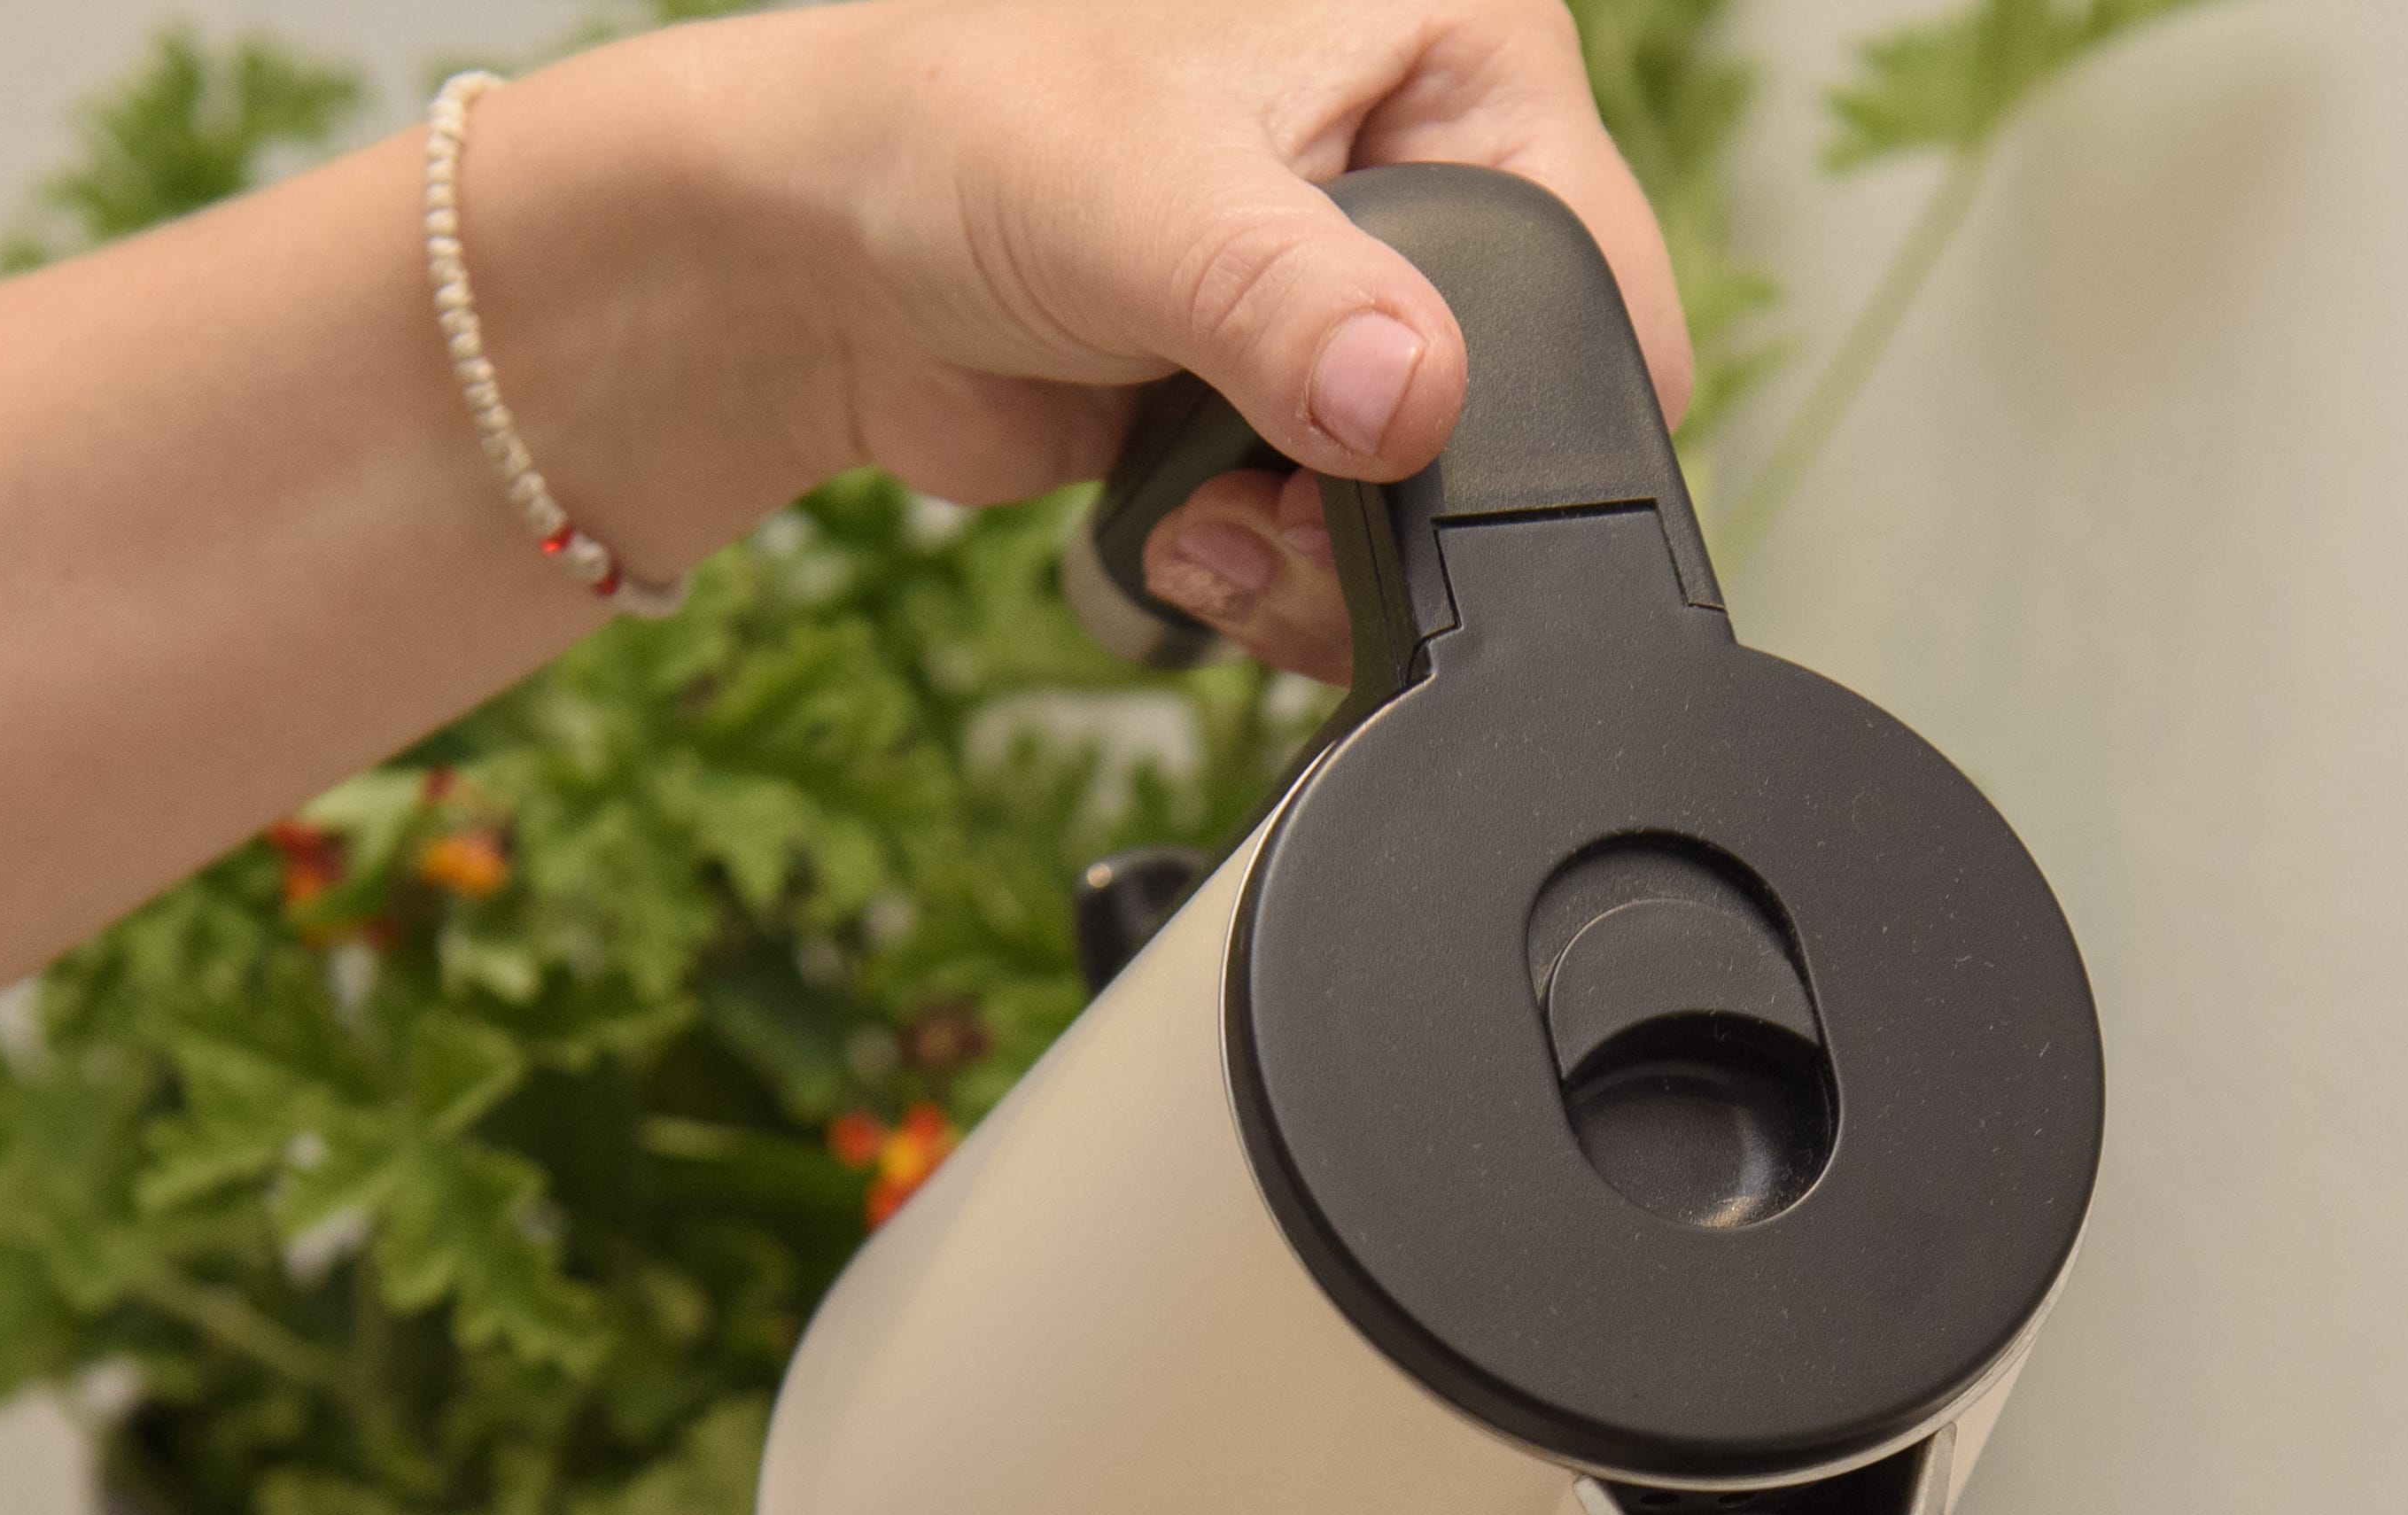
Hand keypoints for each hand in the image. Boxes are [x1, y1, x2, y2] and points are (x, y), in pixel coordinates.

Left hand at [474, 0, 1690, 679]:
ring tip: (1218, 512)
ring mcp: (1362, 289)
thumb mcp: (1146, 201)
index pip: (1596, 257)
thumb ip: (1294, 305)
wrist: (810, 261)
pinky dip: (1287, 569)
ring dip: (1334, 553)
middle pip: (1532, 400)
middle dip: (1405, 493)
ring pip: (1445, 494)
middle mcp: (1429, 154)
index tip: (1389, 445)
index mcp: (1454, 44)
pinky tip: (1199, 527)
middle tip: (1281, 494)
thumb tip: (1414, 400)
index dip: (1521, 387)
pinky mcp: (1300, 399)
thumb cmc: (948, 138)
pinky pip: (1361, 539)